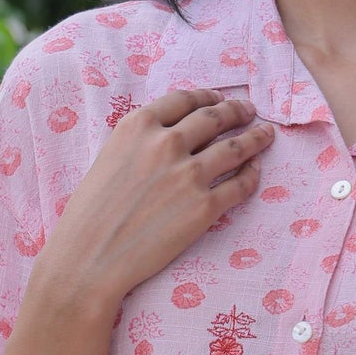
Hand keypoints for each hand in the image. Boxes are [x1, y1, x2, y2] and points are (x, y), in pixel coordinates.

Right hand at [34, 87, 274, 310]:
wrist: (90, 258)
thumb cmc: (89, 214)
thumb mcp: (109, 158)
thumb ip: (140, 142)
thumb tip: (168, 136)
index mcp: (138, 126)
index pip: (184, 100)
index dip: (207, 96)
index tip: (219, 99)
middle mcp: (166, 143)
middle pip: (215, 117)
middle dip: (236, 111)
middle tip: (248, 111)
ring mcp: (189, 175)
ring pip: (236, 147)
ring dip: (256, 138)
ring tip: (266, 134)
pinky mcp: (205, 208)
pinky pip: (240, 186)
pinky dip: (252, 175)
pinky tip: (255, 171)